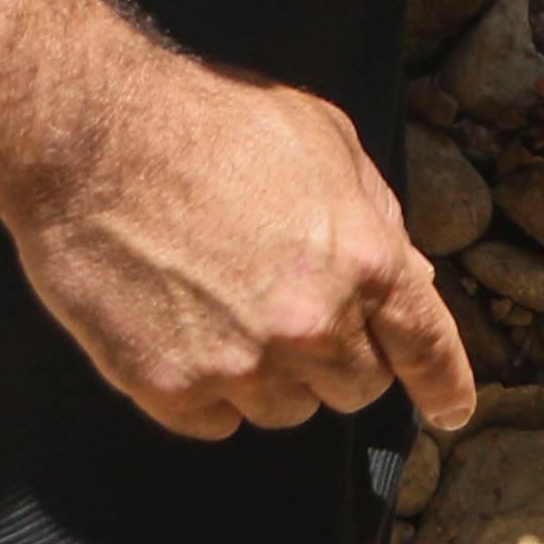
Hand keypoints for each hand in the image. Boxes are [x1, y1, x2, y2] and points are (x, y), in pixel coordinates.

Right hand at [0, 54, 480, 440]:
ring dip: (271, 377)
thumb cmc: (208, 121)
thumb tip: (410, 275)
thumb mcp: (324, 138)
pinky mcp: (170, 389)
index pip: (426, 347)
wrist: (91, 138)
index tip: (452, 410)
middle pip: (356, 389)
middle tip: (294, 314)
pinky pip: (216, 422)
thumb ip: (375, 214)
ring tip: (226, 309)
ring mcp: (240, 364)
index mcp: (363, 260)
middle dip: (339, 360)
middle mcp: (313, 324)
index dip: (445, 384)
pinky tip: (184, 333)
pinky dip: (208, 392)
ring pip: (286, 411)